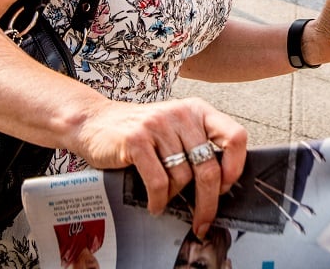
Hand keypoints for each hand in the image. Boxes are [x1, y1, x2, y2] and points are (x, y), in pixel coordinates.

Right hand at [70, 96, 246, 238]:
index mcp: (197, 110)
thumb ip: (197, 144)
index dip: (235, 167)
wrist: (94, 122)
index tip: (225, 187)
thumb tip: (221, 184)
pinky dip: (159, 200)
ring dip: (175, 197)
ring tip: (165, 198)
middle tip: (203, 220)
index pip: (235, 137)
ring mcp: (158, 126)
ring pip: (183, 177)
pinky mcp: (136, 140)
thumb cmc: (139, 131)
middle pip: (209, 168)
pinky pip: (159, 182)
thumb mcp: (175, 127)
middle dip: (208, 202)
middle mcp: (181, 114)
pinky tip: (155, 203)